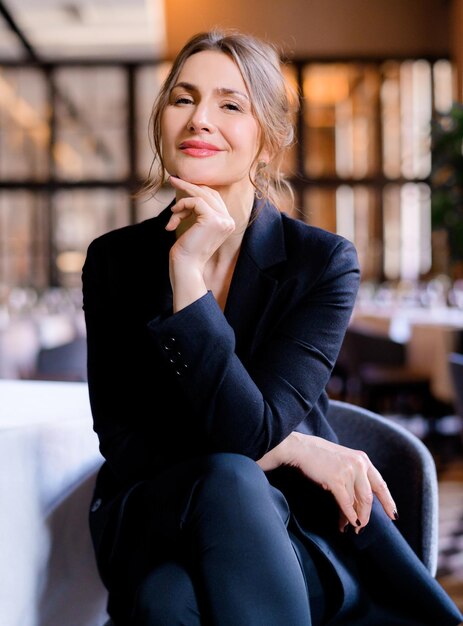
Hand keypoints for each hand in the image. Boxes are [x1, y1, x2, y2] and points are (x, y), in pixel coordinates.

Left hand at [166, 176, 234, 271]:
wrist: (186, 266)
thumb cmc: (186, 250)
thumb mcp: (194, 226)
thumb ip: (197, 210)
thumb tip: (188, 188)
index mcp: (227, 222)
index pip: (213, 197)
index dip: (196, 190)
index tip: (179, 183)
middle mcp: (229, 220)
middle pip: (209, 193)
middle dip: (189, 186)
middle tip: (172, 179)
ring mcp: (223, 220)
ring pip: (202, 195)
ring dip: (182, 202)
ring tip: (172, 213)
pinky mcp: (213, 219)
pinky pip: (195, 201)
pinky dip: (182, 205)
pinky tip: (174, 216)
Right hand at [258, 432, 397, 532]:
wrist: (301, 448)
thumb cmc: (319, 457)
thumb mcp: (344, 462)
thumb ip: (354, 478)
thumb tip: (357, 505)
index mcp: (363, 460)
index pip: (380, 484)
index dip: (387, 502)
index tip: (393, 515)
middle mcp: (359, 464)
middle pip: (369, 498)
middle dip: (366, 515)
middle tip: (361, 527)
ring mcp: (348, 471)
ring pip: (358, 502)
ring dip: (356, 518)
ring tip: (352, 527)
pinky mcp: (336, 479)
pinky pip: (346, 503)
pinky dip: (347, 515)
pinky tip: (345, 523)